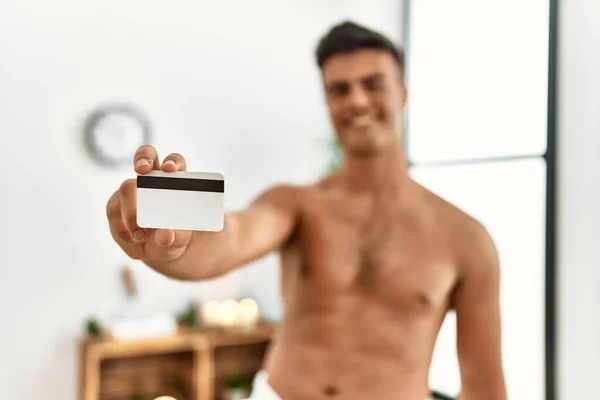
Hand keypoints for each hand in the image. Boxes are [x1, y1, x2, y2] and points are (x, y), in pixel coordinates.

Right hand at [106, 145, 192, 261]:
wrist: (157, 251)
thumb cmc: (175, 238)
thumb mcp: (180, 240)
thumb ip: (176, 237)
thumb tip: (166, 236)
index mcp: (175, 183)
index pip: (175, 162)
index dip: (172, 162)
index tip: (170, 170)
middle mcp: (153, 181)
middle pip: (145, 156)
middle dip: (142, 159)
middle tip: (142, 170)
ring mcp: (132, 190)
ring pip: (125, 187)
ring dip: (132, 213)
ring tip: (141, 236)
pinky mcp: (116, 204)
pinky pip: (113, 209)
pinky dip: (122, 228)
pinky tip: (133, 239)